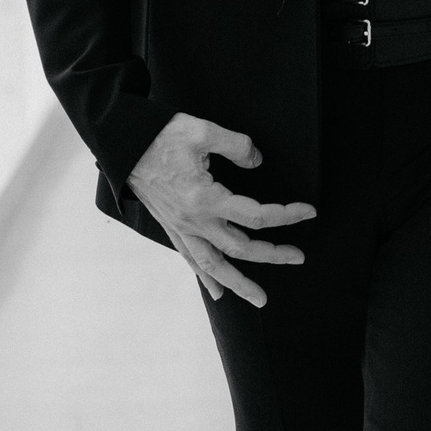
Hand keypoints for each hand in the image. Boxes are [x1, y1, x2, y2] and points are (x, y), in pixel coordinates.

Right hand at [127, 113, 315, 307]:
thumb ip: (236, 146)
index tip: (309, 212)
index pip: (255, 216)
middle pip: (240, 247)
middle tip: (299, 257)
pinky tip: (218, 294)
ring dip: (239, 284)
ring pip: (214, 265)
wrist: (122, 143)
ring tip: (261, 300)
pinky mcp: (171, 226)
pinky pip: (191, 258)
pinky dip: (206, 278)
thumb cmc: (161, 135)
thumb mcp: (202, 130)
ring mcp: (181, 227)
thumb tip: (257, 161)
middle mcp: (194, 220)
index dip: (286, 215)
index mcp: (205, 198)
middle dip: (272, 255)